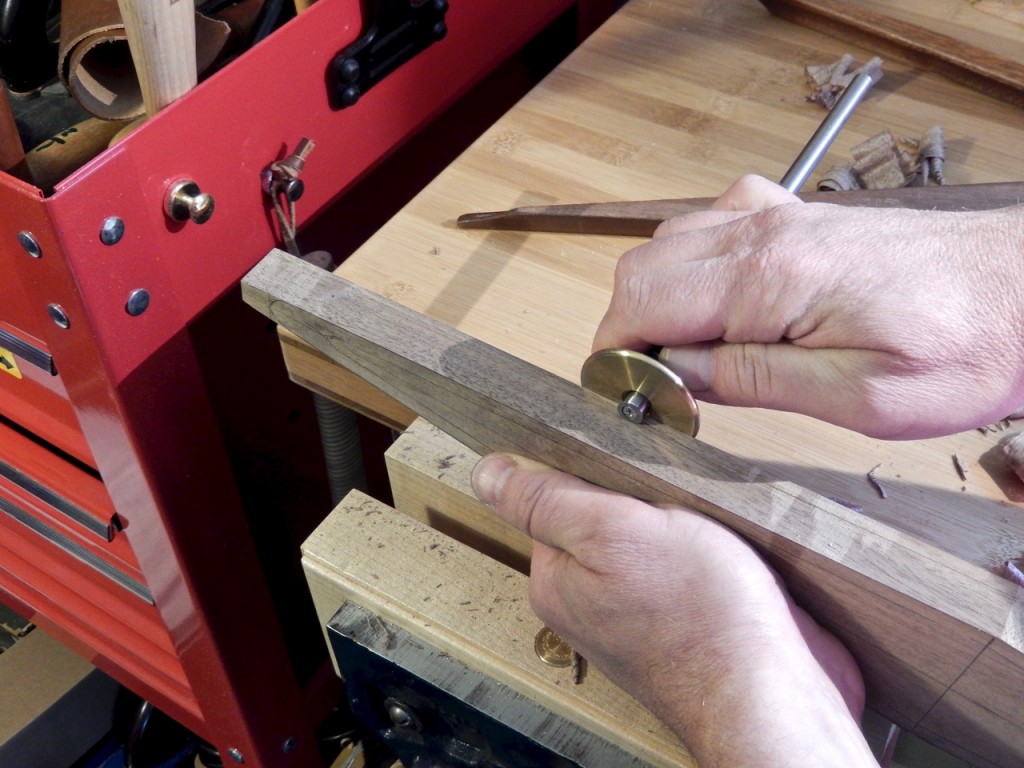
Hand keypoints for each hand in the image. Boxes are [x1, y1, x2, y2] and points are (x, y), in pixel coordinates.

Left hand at [472, 452, 877, 767]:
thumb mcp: (613, 531)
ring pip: (645, 544)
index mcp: (556, 581)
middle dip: (639, 502)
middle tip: (672, 509)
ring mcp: (635, 618)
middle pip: (601, 520)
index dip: (592, 476)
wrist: (772, 696)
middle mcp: (588, 604)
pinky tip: (723, 562)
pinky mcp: (681, 624)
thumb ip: (548, 501)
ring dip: (677, 526)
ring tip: (702, 537)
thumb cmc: (700, 616)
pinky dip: (703, 555)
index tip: (626, 479)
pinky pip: (681, 571)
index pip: (552, 501)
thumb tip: (488, 472)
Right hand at [593, 175, 1023, 438]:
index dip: (616, 355)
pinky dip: (691, 267)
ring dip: (657, 302)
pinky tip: (719, 304)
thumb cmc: (966, 343)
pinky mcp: (794, 217)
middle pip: (639, 270)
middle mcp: (763, 233)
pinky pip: (709, 226)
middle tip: (657, 385)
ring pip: (665, 246)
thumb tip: (672, 375)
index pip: (641, 304)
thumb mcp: (859, 396)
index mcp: (770, 277)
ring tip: (692, 357)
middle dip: (628, 331)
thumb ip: (752, 380)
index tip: (627, 397)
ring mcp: (777, 216)